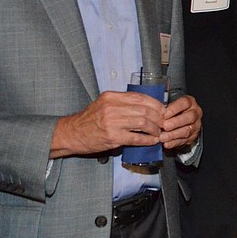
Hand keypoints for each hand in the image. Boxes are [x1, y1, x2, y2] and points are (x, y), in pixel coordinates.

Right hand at [51, 91, 165, 157]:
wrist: (72, 133)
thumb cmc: (89, 119)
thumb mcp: (104, 103)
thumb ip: (123, 102)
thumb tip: (147, 105)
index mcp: (112, 97)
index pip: (141, 97)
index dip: (156, 104)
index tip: (163, 110)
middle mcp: (112, 107)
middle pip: (144, 110)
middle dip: (158, 117)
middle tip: (164, 123)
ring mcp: (112, 123)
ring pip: (143, 123)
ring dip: (154, 129)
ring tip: (158, 132)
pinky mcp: (112, 137)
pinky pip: (136, 138)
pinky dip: (147, 140)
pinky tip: (152, 141)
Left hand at [160, 94, 201, 148]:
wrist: (180, 121)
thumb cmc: (172, 111)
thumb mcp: (170, 105)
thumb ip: (165, 108)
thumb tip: (155, 112)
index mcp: (190, 102)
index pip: (185, 103)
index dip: (174, 108)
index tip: (164, 114)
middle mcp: (195, 113)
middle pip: (189, 117)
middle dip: (176, 122)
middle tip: (165, 126)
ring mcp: (195, 126)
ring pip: (187, 130)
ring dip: (174, 134)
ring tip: (163, 137)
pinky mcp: (193, 137)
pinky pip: (184, 141)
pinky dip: (174, 143)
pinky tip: (166, 144)